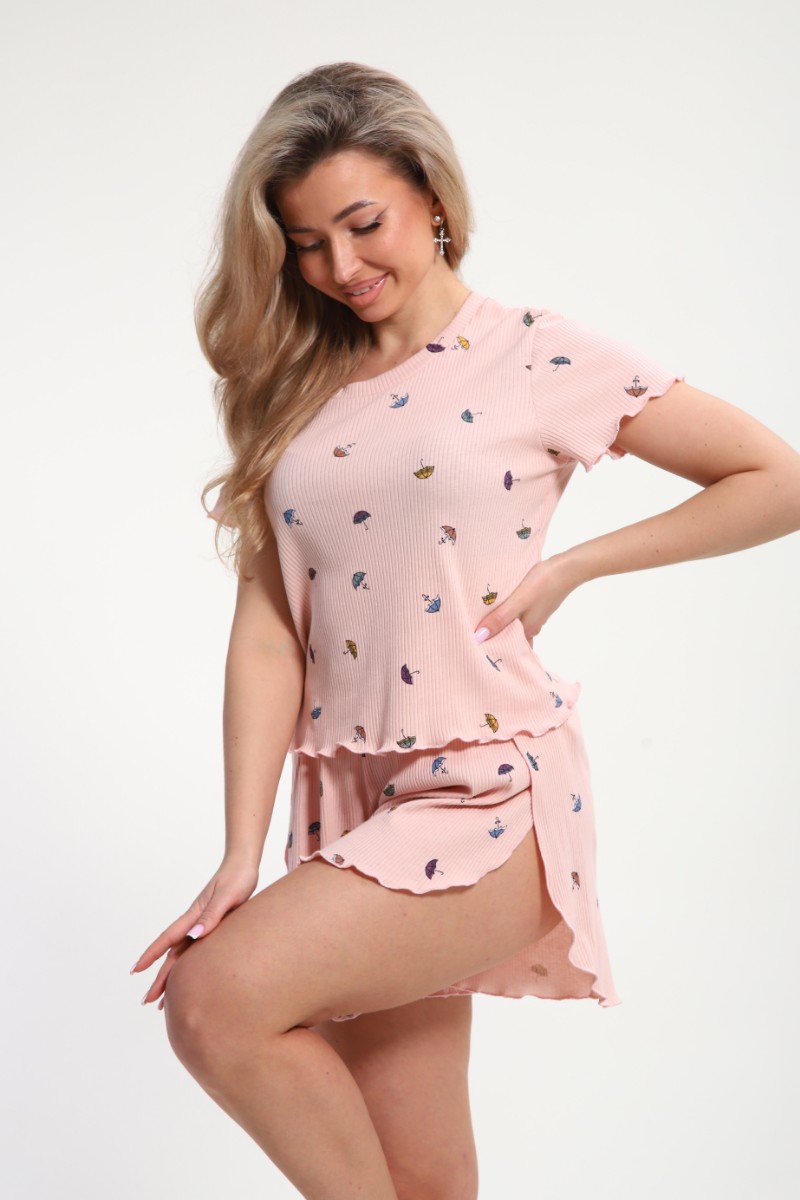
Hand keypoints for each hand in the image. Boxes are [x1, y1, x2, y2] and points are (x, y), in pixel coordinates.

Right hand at [130, 855, 259, 1009]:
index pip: (168, 938)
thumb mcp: (227, 897)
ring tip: (163, 1000)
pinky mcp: (213, 926)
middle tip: (146, 1000)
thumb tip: (194, 935)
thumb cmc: (238, 879)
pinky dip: (188, 967)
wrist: (244, 865)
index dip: (151, 955)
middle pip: (171, 954)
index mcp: (194, 915)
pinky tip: (189, 978)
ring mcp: (201, 924)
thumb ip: (212, 915)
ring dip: (171, 976)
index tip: (135, 970)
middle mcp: (193, 922)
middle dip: (158, 977)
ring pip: (181, 956)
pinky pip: (195, 952)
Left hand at [474, 555, 578, 642]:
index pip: (511, 649)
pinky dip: (511, 613)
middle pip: (513, 637)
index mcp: (528, 630)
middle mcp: (533, 625)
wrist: (567, 567)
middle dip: (498, 639)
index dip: (496, 651)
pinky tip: (502, 605)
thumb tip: (480, 637)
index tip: (478, 653)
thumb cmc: (543, 584)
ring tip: (484, 622)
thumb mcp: (518, 601)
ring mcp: (536, 614)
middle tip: (476, 639)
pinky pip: (520, 612)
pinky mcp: (537, 602)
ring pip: (516, 624)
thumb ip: (500, 618)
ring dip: (503, 625)